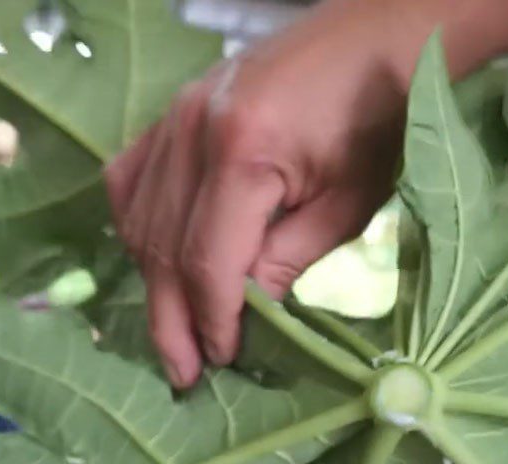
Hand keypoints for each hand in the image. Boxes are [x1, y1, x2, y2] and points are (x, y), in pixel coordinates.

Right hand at [106, 0, 435, 387]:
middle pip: (163, 247)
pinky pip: (133, 181)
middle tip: (183, 373)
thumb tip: (244, 316)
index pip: (208, 261)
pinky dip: (140, 230)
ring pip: (140, 219)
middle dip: (173, 320)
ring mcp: (173, 117)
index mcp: (243, 153)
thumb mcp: (345, 207)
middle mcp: (191, 132)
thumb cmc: (374, 127)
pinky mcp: (172, 113)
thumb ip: (286, 261)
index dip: (212, 320)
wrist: (369, 45)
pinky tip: (157, 263)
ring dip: (155, 284)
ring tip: (174, 331)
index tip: (221, 361)